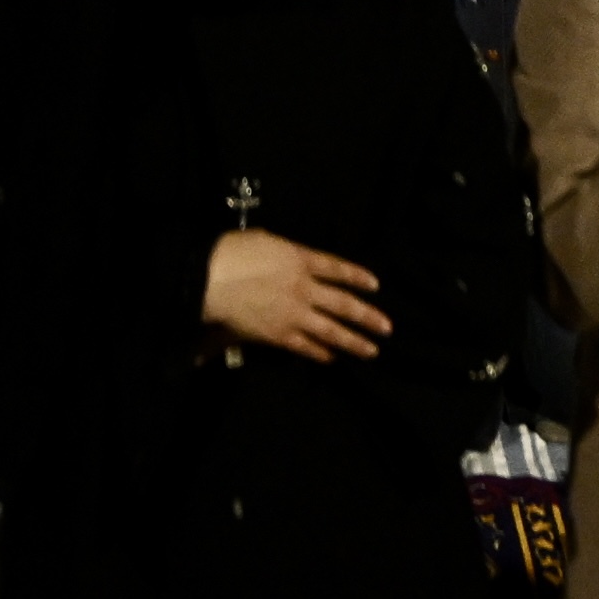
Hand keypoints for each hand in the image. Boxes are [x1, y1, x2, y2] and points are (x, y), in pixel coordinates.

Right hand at [204, 229, 394, 361]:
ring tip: (372, 350)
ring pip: (331, 329)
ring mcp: (294, 313)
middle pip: (343, 303)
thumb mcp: (262, 240)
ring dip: (354, 341)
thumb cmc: (231, 252)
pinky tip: (332, 358)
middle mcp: (304, 287)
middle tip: (387, 328)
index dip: (357, 275)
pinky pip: (305, 346)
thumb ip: (282, 252)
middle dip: (367, 315)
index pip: (336, 268)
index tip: (375, 284)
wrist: (211, 279)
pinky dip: (320, 352)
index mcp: (299, 258)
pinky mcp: (279, 334)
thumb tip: (289, 259)